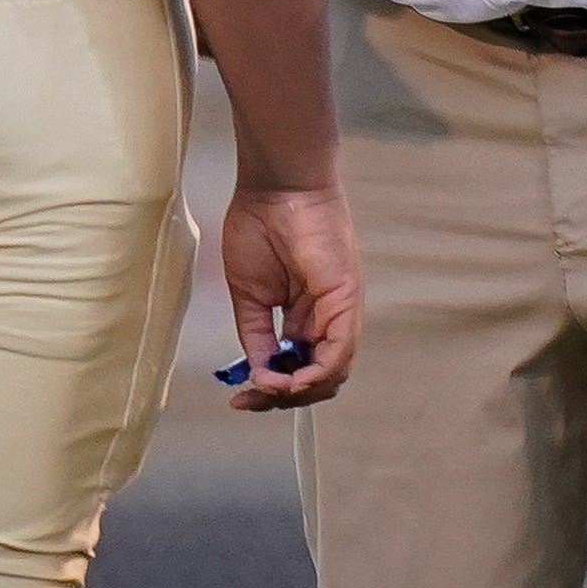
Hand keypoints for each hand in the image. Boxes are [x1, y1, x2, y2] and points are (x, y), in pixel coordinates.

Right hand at [220, 184, 359, 410]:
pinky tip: (286, 379)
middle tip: (250, 399)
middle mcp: (328, 317)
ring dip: (298, 391)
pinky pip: (339, 351)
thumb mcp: (249, 295)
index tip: (240, 399)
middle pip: (317, 378)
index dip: (270, 391)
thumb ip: (257, 336)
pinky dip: (314, 373)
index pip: (298, 369)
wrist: (274, 188)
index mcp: (306, 316)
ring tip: (267, 389)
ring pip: (332, 372)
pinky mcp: (347, 299)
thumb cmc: (259, 227)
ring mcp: (341, 310)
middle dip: (283, 397)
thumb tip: (258, 373)